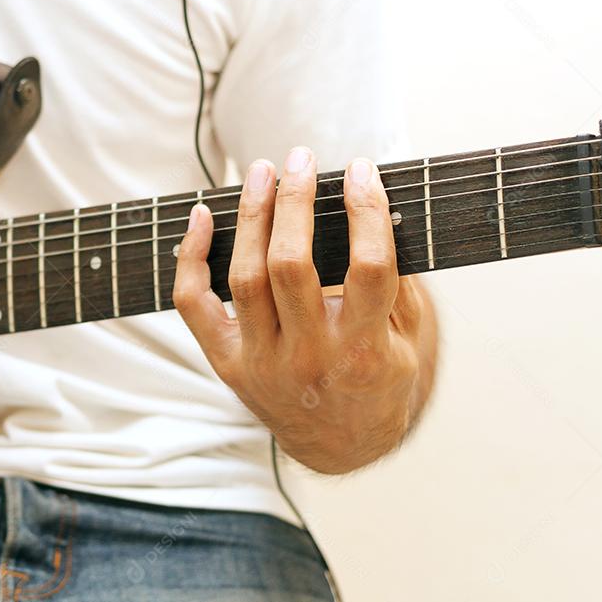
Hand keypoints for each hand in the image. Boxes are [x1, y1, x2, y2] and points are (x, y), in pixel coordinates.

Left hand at [173, 146, 435, 473]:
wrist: (341, 443)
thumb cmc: (381, 378)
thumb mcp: (410, 339)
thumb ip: (397, 280)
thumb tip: (376, 207)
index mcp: (364, 350)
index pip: (367, 267)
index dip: (364, 211)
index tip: (360, 170)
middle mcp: (309, 356)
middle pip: (290, 265)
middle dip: (293, 202)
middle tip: (299, 158)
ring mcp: (262, 362)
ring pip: (244, 277)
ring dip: (250, 216)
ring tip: (260, 172)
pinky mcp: (228, 363)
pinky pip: (194, 304)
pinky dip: (191, 258)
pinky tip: (203, 217)